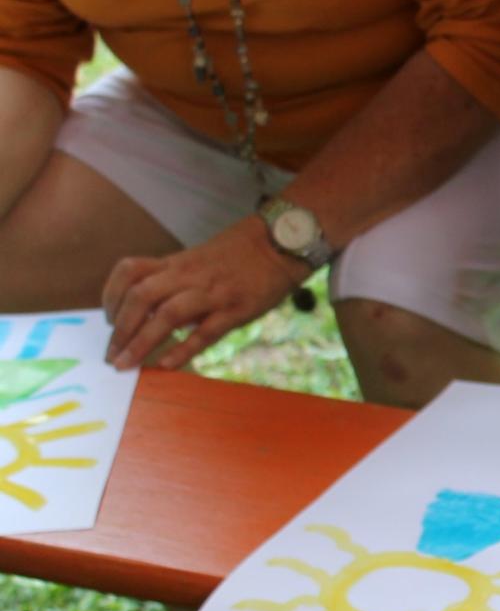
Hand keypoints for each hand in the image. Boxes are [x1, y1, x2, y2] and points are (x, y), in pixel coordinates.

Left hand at [102, 217, 306, 369]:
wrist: (280, 244)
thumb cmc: (239, 256)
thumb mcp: (199, 260)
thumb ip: (175, 282)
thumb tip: (152, 315)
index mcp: (177, 263)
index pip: (130, 272)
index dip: (110, 296)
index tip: (107, 320)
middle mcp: (189, 276)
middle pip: (142, 297)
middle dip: (120, 330)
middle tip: (112, 355)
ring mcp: (213, 292)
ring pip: (167, 315)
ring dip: (141, 342)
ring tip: (127, 364)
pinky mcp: (236, 309)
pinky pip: (204, 332)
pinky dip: (181, 350)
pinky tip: (166, 366)